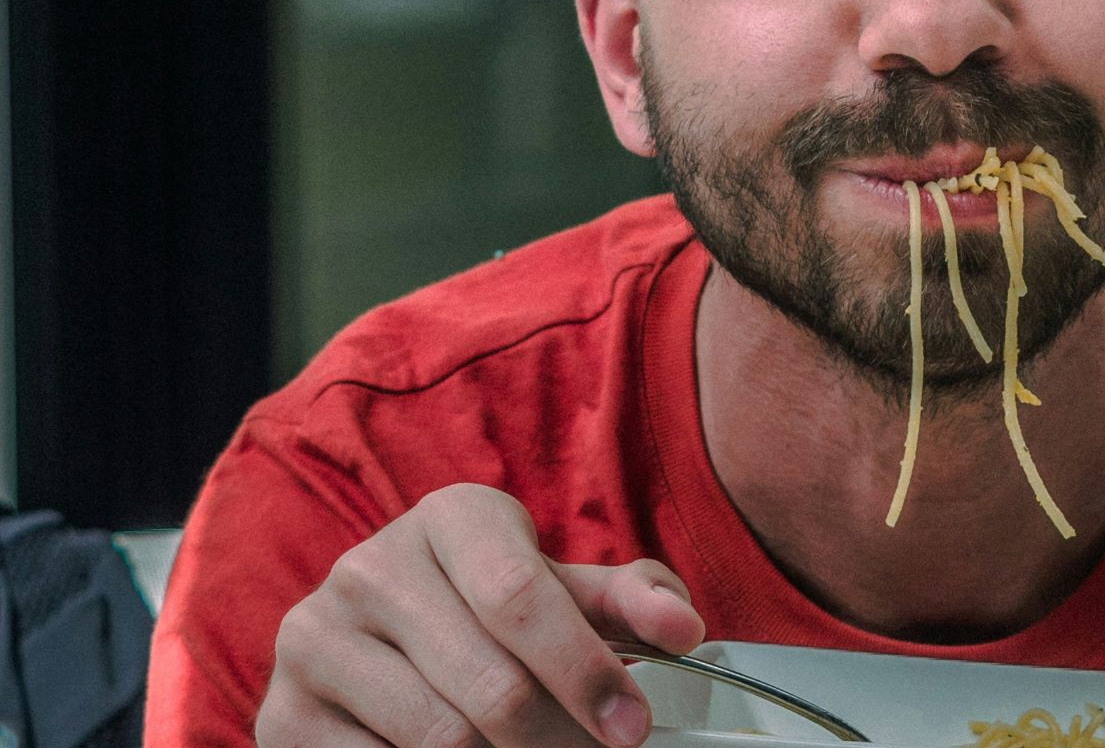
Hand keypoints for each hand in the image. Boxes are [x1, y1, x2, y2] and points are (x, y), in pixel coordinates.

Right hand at [257, 483, 705, 747]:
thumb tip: (684, 629)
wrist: (380, 640)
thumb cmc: (492, 610)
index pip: (521, 596)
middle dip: (559, 739)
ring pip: (440, 740)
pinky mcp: (282, 715)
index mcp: (452, 518)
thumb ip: (630, 602)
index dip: (585, 670)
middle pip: (489, 685)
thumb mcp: (563, 592)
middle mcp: (371, 566)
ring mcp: (315, 639)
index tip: (632, 728)